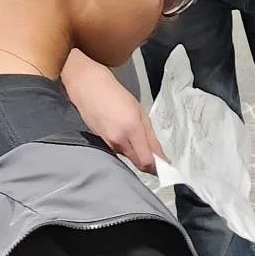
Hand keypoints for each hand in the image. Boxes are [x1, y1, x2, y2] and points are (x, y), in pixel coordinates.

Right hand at [61, 52, 161, 172]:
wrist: (89, 88)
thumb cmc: (116, 96)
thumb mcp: (141, 113)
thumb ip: (151, 138)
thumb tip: (161, 157)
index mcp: (132, 129)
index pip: (147, 161)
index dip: (157, 167)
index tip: (164, 166)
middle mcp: (119, 140)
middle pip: (138, 164)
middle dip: (149, 164)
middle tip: (156, 157)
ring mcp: (109, 143)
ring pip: (129, 158)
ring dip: (137, 154)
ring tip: (136, 137)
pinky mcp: (102, 144)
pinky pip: (119, 152)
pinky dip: (126, 149)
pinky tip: (124, 135)